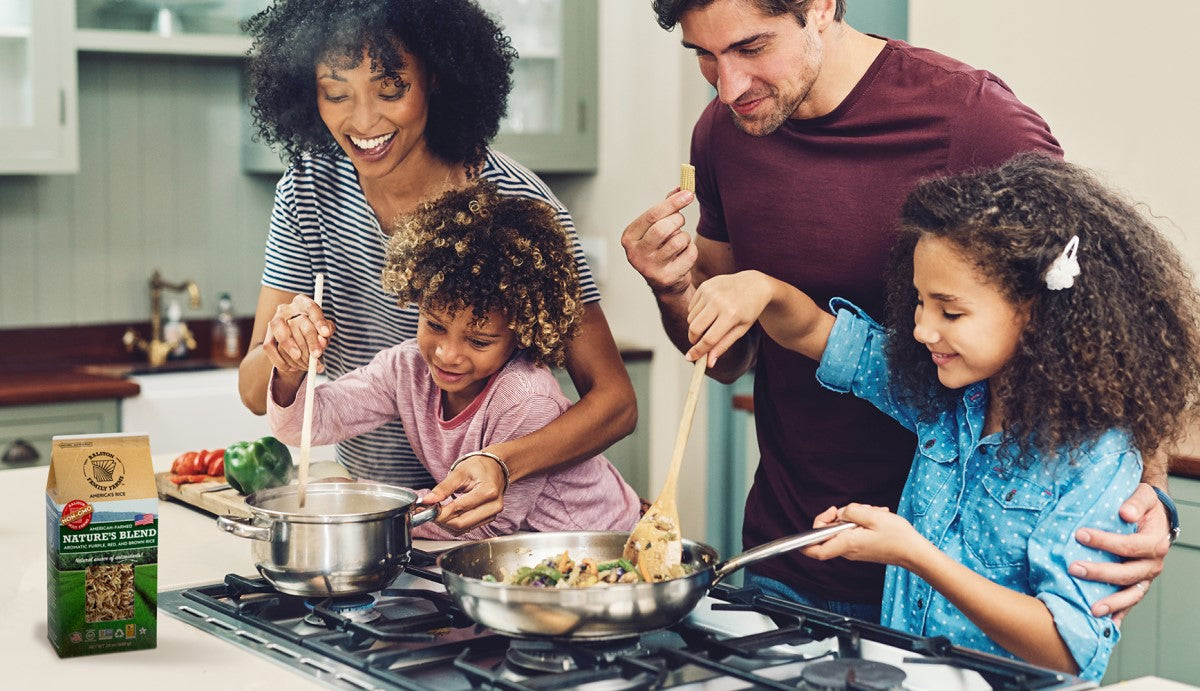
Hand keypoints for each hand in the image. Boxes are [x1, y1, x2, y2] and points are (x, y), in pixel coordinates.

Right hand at [262, 294, 333, 373]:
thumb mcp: (324, 328)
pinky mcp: (267, 335)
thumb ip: (326, 331)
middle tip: (317, 355)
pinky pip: (270, 348)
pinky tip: (292, 367)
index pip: (311, 308)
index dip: (319, 321)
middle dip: (310, 342)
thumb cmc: (314, 331)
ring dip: (295, 354)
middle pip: (298, 323)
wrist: (296, 338)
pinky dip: (281, 361)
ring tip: (308, 365)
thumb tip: (323, 339)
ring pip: (282, 336)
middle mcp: (286, 309)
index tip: (326, 334)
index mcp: (302, 302)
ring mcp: (274, 321)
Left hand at [420, 454, 504, 533]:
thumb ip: (443, 488)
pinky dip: (454, 524)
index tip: (426, 509)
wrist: (494, 467)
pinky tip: (448, 514)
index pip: (459, 508)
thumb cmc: (479, 467)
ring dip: (447, 523)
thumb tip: (428, 500)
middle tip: (429, 511)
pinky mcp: (488, 519)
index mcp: (488, 491)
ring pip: (463, 529)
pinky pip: (467, 528)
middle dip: (442, 519)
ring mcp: (492, 514)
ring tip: (438, 511)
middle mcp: (493, 506)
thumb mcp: (459, 472)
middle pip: (461, 523)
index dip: (440, 512)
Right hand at [620, 189, 697, 297]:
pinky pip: (689, 254)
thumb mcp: (657, 227)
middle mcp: (635, 253)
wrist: (665, 283)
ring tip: (680, 241)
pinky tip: (683, 255)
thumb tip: (681, 188)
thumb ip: (667, 208)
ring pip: (678, 241)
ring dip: (685, 237)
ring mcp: (650, 268)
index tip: (688, 194)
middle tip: (680, 221)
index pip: (652, 215)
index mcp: (629, 237)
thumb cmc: (660, 249)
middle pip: (663, 228)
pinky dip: (691, 251)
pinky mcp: (667, 278)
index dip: (673, 203)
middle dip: (678, 220)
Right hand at [685, 271, 770, 365]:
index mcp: (731, 315)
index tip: (690, 358)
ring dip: (696, 326)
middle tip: (698, 343)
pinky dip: (697, 314)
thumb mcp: (741, 329)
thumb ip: (723, 346)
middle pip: (695, 328)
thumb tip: (709, 363)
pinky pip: (691, 307)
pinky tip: (710, 310)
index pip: (709, 339)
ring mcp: (710, 292)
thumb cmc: (749, 310)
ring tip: (711, 322)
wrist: (754, 284)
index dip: (698, 351)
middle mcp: (719, 302)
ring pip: (691, 318)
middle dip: (693, 340)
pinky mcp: (704, 286)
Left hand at [803, 503, 925, 567]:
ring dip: (853, 517)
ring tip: (871, 513)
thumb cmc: (897, 537)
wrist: (914, 552)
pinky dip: (861, 522)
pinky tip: (874, 518)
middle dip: (837, 516)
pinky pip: (852, 532)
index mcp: (848, 543)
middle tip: (853, 509)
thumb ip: (851, 511)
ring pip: (842, 530)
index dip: (805, 542)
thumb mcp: (873, 516)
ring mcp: (855, 550)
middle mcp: (848, 550)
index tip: (808, 528)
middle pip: (829, 533)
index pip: (817, 550)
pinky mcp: (861, 548)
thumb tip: (840, 513)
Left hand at [1070, 483, 1168, 619]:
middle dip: (1100, 573)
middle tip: (1074, 568)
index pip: (1129, 546)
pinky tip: (1106, 624)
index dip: (1105, 542)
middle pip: (1127, 573)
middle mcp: (1153, 564)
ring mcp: (1146, 577)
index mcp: (1155, 542)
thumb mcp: (1144, 496)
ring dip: (1112, 603)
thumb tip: (1125, 512)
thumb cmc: (1146, 506)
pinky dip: (1120, 613)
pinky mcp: (1138, 584)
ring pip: (1131, 594)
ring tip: (1091, 609)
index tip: (1080, 535)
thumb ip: (1136, 502)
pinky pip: (1130, 601)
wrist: (1157, 516)